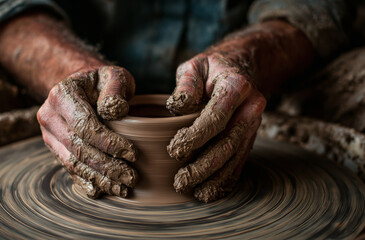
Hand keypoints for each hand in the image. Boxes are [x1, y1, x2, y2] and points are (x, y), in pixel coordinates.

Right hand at [37, 66, 137, 197]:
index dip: (109, 143)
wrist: (81, 87)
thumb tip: (116, 110)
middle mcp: (49, 116)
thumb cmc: (101, 82)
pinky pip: (70, 169)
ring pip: (73, 163)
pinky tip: (105, 189)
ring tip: (123, 188)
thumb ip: (116, 88)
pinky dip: (88, 181)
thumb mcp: (113, 75)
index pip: (85, 125)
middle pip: (78, 148)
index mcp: (61, 95)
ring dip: (99, 179)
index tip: (133, 153)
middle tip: (132, 177)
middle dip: (107, 166)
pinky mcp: (55, 148)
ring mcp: (49, 134)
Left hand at [166, 50, 265, 202]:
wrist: (241, 68)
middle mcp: (250, 108)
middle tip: (180, 181)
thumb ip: (186, 84)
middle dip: (204, 166)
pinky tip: (211, 191)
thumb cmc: (211, 68)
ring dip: (215, 178)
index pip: (216, 117)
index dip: (195, 137)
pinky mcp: (250, 136)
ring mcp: (253, 124)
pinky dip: (226, 179)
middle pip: (227, 143)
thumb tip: (178, 107)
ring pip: (235, 157)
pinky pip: (240, 161)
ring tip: (194, 192)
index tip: (174, 150)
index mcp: (236, 86)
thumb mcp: (195, 65)